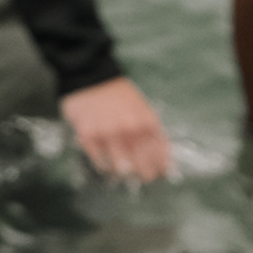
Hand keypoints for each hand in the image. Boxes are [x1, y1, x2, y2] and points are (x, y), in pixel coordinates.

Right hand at [59, 78, 176, 181]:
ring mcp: (108, 134)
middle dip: (142, 176)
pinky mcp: (88, 136)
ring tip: (122, 169)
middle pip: (142, 170)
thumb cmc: (119, 96)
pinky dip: (105, 165)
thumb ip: (153, 135)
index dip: (160, 171)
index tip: (158, 174)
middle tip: (139, 175)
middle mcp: (130, 130)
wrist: (90, 76)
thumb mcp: (143, 110)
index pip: (160, 159)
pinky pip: (100, 163)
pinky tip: (106, 159)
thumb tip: (164, 163)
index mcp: (148, 123)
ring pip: (121, 171)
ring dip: (123, 173)